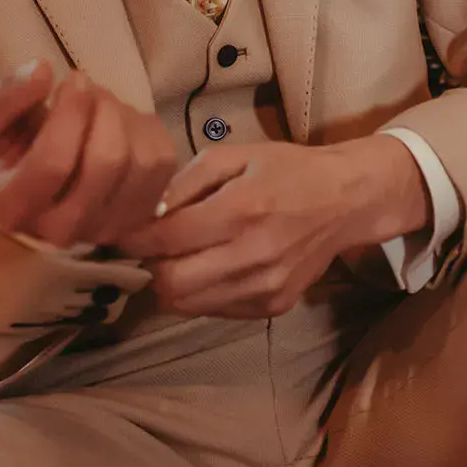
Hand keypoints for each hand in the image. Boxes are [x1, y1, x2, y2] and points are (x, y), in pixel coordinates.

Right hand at [0, 60, 176, 248]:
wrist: (39, 196)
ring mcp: (107, 227)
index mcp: (13, 207)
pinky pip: (161, 161)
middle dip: (102, 108)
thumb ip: (5, 96)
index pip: (53, 162)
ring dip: (124, 117)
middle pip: (106, 160)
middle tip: (87, 88)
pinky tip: (122, 126)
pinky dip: (145, 129)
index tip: (70, 80)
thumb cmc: (13, 155)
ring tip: (101, 106)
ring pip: (139, 160)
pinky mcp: (142, 214)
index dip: (69, 112)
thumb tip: (42, 71)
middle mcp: (61, 229)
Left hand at [118, 134, 430, 317]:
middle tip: (147, 248)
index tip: (119, 232)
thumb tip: (144, 212)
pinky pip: (215, 311)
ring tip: (175, 258)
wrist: (347, 200)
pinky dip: (201, 294)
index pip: (166, 239)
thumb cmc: (287, 169)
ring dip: (171, 284)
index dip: (133, 239)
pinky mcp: (273, 307)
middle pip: (170, 284)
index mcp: (242, 210)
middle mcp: (253, 255)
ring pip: (188, 305)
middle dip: (149, 266)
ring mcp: (265, 287)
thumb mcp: (233, 155)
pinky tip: (209, 268)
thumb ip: (185, 183)